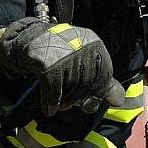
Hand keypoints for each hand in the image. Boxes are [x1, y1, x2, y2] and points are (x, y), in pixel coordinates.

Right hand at [0, 17, 124, 116]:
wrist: (30, 39)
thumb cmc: (60, 53)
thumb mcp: (84, 60)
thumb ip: (102, 79)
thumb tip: (118, 100)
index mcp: (95, 44)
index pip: (105, 75)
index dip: (97, 91)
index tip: (89, 99)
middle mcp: (83, 47)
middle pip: (88, 84)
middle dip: (79, 98)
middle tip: (71, 103)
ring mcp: (66, 55)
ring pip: (72, 89)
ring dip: (64, 102)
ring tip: (60, 103)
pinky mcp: (48, 64)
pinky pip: (54, 91)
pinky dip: (50, 102)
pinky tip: (49, 108)